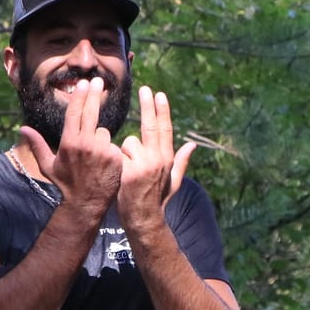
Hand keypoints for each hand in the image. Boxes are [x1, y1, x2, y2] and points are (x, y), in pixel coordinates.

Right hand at [19, 77, 122, 216]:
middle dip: (94, 94)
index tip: (84, 83)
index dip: (80, 96)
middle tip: (98, 81)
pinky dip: (109, 151)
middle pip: (91, 112)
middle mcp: (85, 144)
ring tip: (94, 158)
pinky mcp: (115, 158)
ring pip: (103, 132)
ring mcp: (101, 150)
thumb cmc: (65, 185)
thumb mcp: (48, 165)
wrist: (85, 204)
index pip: (74, 113)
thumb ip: (37, 145)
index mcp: (68, 143)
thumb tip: (22, 129)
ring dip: (100, 139)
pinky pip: (113, 146)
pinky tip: (104, 164)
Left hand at [119, 86, 196, 233]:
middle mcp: (158, 159)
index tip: (159, 94)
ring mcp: (144, 165)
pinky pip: (119, 154)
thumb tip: (193, 145)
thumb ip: (182, 161)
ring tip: (127, 170)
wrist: (144, 220)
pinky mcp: (129, 171)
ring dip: (125, 152)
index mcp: (168, 159)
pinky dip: (116, 161)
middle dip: (148, 106)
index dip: (162, 111)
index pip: (166, 129)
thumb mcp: (173, 182)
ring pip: (129, 142)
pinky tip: (119, 175)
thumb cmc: (157, 200)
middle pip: (151, 126)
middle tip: (144, 88)